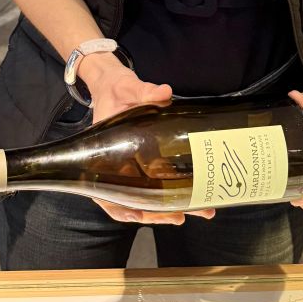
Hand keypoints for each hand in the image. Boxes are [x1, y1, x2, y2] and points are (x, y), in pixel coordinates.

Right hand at [79, 55, 215, 226]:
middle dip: (157, 214)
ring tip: (199, 210)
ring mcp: (134, 167)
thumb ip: (145, 92)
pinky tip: (196, 196)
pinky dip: (175, 192)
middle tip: (180, 216)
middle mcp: (118, 167)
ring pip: (149, 197)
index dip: (121, 208)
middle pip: (133, 202)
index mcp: (104, 156)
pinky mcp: (148, 160)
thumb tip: (164, 93)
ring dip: (171, 208)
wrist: (115, 85)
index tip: (138, 214)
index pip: (106, 194)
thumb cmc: (115, 91)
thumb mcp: (127, 89)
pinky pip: (160, 182)